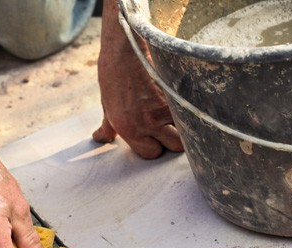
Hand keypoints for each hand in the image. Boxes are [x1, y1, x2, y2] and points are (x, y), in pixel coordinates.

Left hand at [94, 1, 182, 158]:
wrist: (125, 50)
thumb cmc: (114, 77)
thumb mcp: (107, 105)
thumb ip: (108, 127)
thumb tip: (100, 139)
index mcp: (129, 129)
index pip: (150, 154)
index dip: (154, 147)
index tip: (154, 138)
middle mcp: (147, 123)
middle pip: (174, 147)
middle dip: (174, 141)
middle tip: (170, 129)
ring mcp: (165, 109)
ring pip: (188, 130)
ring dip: (187, 126)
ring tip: (179, 117)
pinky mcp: (178, 94)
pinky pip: (192, 111)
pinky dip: (191, 110)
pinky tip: (185, 104)